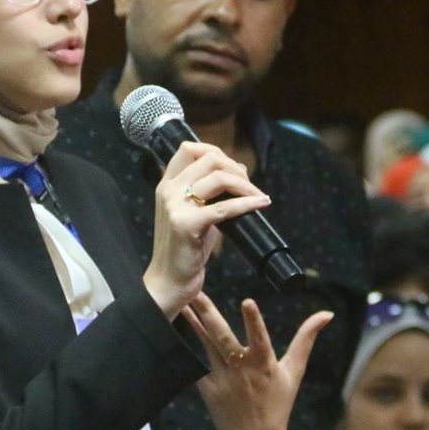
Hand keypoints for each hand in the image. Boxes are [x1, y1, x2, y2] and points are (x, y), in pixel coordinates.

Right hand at [143, 142, 270, 318]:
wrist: (168, 281)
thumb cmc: (184, 250)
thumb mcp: (192, 214)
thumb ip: (207, 194)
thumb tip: (238, 173)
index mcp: (167, 185)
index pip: (189, 148)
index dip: (215, 151)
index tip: (233, 168)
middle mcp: (169, 190)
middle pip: (209, 158)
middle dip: (235, 168)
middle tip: (249, 185)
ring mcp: (176, 206)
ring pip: (218, 177)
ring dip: (245, 184)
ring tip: (257, 195)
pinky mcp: (187, 224)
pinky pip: (225, 207)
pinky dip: (248, 203)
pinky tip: (261, 204)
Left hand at [183, 292, 332, 429]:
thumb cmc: (278, 402)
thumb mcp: (295, 370)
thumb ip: (306, 339)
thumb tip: (326, 313)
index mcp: (264, 363)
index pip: (260, 337)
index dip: (254, 320)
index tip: (247, 301)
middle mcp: (242, 369)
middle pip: (223, 337)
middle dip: (209, 314)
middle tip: (196, 293)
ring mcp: (222, 378)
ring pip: (205, 345)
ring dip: (193, 324)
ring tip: (181, 304)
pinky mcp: (208, 388)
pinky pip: (196, 364)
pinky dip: (186, 347)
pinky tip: (174, 330)